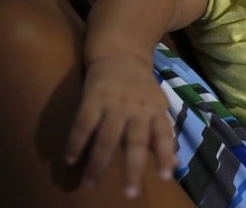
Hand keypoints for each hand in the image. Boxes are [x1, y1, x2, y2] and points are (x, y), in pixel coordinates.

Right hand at [65, 56, 176, 197]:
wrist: (120, 53)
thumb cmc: (141, 88)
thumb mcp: (157, 106)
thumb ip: (161, 136)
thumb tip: (175, 166)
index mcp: (155, 110)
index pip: (164, 134)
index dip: (165, 155)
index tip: (166, 177)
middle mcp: (137, 108)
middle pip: (135, 141)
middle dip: (132, 168)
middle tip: (129, 193)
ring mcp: (114, 102)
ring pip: (107, 137)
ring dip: (98, 162)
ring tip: (89, 183)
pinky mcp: (93, 97)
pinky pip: (83, 123)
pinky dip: (76, 142)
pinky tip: (71, 159)